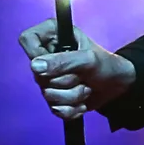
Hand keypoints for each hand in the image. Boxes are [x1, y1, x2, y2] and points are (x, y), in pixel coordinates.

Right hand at [19, 22, 135, 119]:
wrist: (116, 85)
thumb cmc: (105, 64)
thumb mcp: (88, 59)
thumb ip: (63, 61)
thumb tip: (36, 66)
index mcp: (51, 36)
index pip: (27, 40)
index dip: (37, 54)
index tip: (55, 62)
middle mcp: (45, 56)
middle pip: (38, 74)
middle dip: (66, 80)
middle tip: (82, 75)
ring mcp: (48, 79)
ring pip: (47, 95)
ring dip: (73, 96)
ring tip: (86, 87)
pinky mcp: (53, 98)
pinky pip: (55, 109)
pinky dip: (73, 109)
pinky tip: (82, 101)